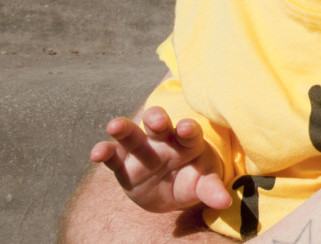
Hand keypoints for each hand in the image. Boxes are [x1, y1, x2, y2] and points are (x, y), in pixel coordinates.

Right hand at [90, 106, 232, 212]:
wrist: (172, 191)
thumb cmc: (193, 179)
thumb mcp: (204, 184)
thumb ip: (211, 190)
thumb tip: (224, 202)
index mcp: (188, 140)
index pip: (189, 131)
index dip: (188, 129)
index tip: (186, 128)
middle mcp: (163, 139)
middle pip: (158, 123)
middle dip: (157, 118)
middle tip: (157, 120)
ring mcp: (141, 149)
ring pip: (132, 134)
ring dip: (123, 128)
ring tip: (114, 125)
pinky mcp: (123, 163)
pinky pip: (112, 156)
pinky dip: (104, 152)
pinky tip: (96, 154)